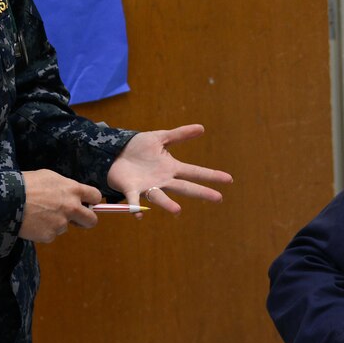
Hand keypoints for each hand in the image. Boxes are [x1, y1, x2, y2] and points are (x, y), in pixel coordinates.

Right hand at [18, 169, 101, 242]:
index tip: (87, 203)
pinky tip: (33, 222)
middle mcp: (72, 208)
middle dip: (86, 220)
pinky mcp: (50, 236)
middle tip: (77, 220)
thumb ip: (65, 186)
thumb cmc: (27, 184)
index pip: (95, 196)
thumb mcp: (50, 177)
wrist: (9, 200)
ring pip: (65, 227)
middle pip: (92, 220)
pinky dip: (43, 230)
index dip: (92, 200)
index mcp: (73, 190)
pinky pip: (50, 234)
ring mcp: (62, 223)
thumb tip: (70, 193)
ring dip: (56, 223)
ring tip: (39, 214)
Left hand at [107, 124, 232, 215]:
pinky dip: (136, 207)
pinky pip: (134, 200)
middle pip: (185, 187)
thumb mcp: (160, 138)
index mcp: (171, 168)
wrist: (114, 153)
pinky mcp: (131, 189)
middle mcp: (163, 180)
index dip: (211, 175)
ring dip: (168, 204)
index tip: (228, 179)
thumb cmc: (138, 147)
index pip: (195, 172)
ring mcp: (148, 186)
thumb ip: (180, 134)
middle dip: (201, 192)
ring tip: (178, 212)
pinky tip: (138, 214)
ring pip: (161, 197)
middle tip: (218, 198)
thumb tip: (202, 128)